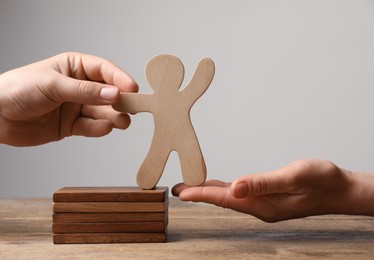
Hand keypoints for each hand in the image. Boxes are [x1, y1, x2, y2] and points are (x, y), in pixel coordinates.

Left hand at [0, 52, 137, 145]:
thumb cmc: (18, 90)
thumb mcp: (54, 85)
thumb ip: (85, 91)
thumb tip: (114, 93)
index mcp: (74, 67)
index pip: (104, 70)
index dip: (119, 79)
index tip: (132, 89)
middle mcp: (78, 87)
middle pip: (107, 92)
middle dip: (120, 100)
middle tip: (132, 108)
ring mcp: (75, 106)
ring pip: (102, 111)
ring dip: (114, 116)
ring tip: (123, 122)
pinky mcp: (71, 125)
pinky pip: (91, 127)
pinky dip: (99, 128)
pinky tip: (106, 128)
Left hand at [172, 159, 373, 221]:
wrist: (339, 189)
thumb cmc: (321, 180)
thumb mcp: (294, 176)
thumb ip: (264, 182)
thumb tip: (236, 187)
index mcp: (263, 204)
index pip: (225, 199)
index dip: (201, 195)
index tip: (181, 193)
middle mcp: (259, 206)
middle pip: (222, 200)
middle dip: (198, 195)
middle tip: (176, 189)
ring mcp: (263, 203)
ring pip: (229, 197)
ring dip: (208, 192)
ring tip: (189, 188)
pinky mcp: (267, 197)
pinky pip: (239, 193)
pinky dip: (224, 189)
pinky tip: (218, 187)